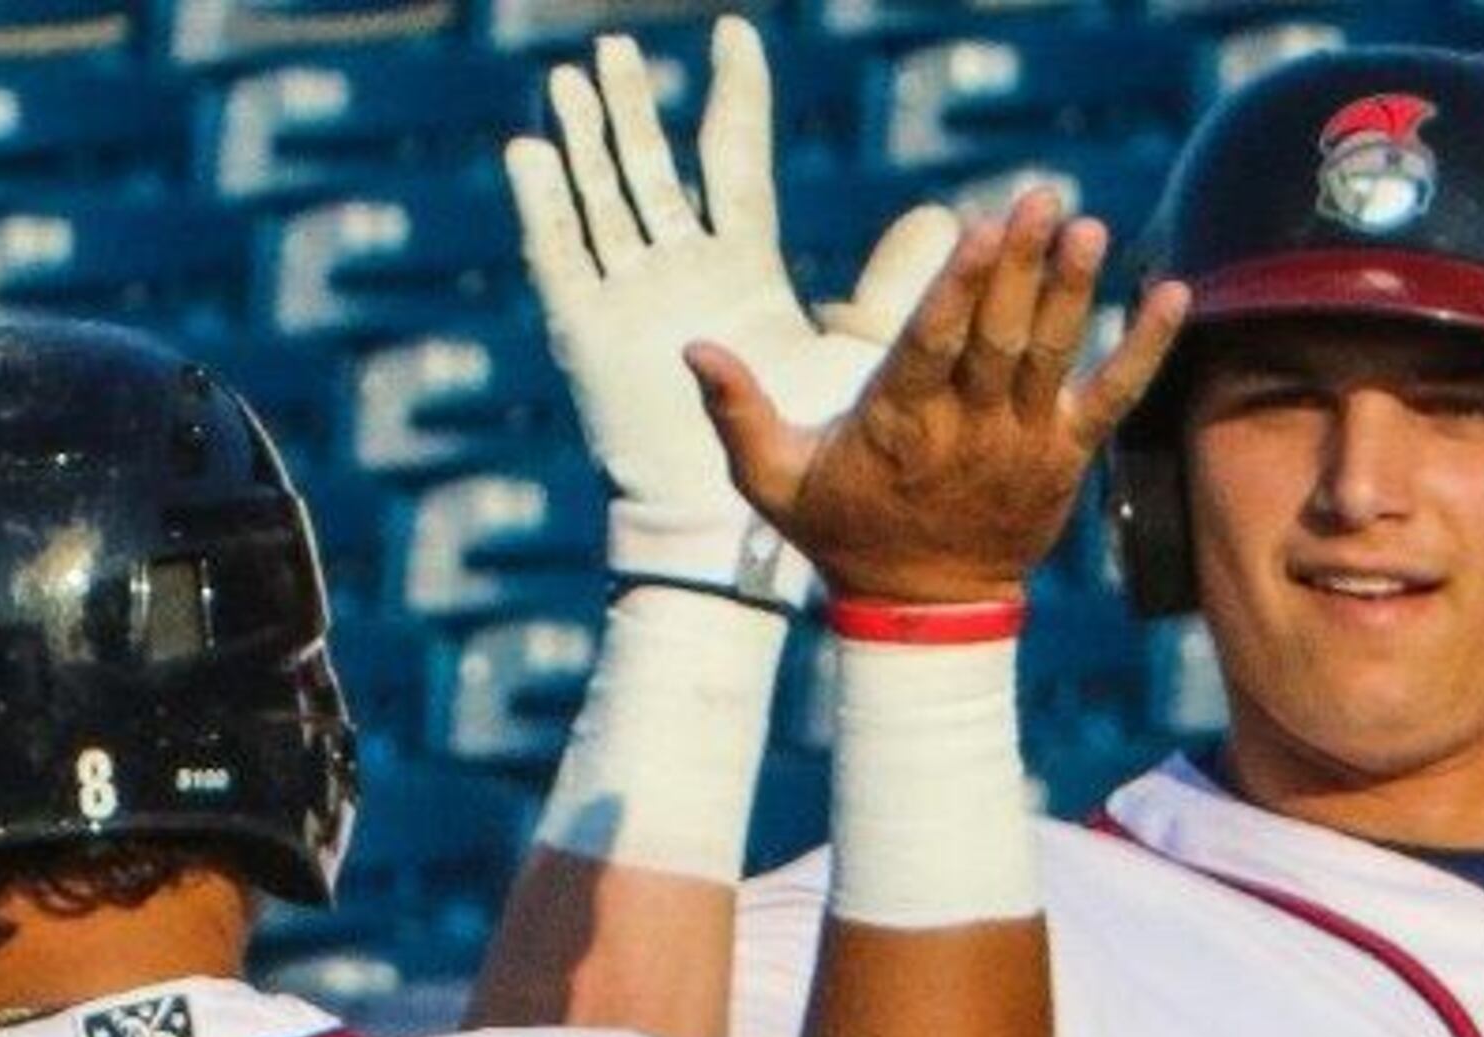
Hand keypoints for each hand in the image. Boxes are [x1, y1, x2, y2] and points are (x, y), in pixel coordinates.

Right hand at [505, 15, 959, 599]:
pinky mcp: (592, 339)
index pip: (735, 162)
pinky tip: (529, 154)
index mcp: (741, 270)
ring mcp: (634, 301)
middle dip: (632, 105)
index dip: (734, 99)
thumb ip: (896, 287)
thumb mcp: (860, 359)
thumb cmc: (811, 461)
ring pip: (604, 200)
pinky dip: (543, 208)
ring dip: (583, 139)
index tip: (735, 35)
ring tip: (570, 77)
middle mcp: (683, 274)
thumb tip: (954, 221)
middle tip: (614, 43)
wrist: (745, 540)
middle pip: (654, 168)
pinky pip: (560, 261)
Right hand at [690, 188, 1189, 606]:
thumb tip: (693, 348)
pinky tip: (1172, 294)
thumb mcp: (774, 482)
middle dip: (1021, 267)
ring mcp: (1023, 444)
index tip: (981, 230)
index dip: (961, 289)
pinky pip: (1113, 398)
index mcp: (899, 426)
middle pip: (1000, 340)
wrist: (925, 612)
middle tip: (1041, 199)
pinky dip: (1145, 348)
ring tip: (1089, 227)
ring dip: (1074, 291)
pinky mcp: (1066, 457)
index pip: (934, 347)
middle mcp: (968, 431)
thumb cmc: (843, 531)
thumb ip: (736, 413)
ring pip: (1053, 358)